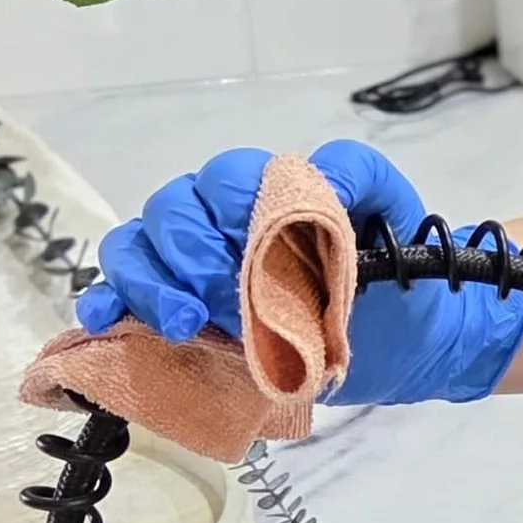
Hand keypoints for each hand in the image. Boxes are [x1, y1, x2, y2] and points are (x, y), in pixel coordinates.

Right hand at [76, 141, 522, 406]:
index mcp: (266, 190)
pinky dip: (107, 305)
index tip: (243, 264)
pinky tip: (106, 324)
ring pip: (136, 248)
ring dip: (144, 282)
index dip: (220, 217)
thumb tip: (314, 173)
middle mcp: (223, 223)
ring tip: (181, 324)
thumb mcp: (395, 215)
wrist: (417, 349)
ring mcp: (198, 270)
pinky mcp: (186, 316)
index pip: (220, 181)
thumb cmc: (403, 277)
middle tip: (212, 304)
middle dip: (182, 256)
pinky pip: (124, 297)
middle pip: (169, 213)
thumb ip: (359, 175)